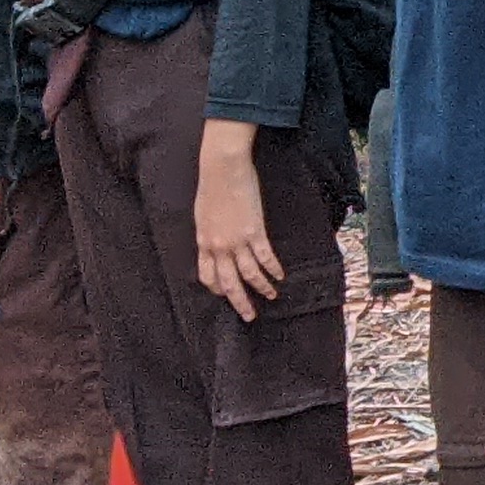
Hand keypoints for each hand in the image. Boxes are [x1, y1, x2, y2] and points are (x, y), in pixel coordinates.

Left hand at [193, 121, 281, 320]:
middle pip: (229, 283)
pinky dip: (273, 269)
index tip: (225, 293)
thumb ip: (209, 230)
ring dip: (261, 288)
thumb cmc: (211, 185)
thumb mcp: (203, 213)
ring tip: (271, 296)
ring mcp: (237, 241)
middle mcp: (218, 247)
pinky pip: (265, 256)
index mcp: (204, 242)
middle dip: (239, 302)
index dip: (217, 288)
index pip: (207, 276)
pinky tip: (280, 275)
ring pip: (249, 274)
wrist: (222, 168)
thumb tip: (215, 238)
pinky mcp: (254, 231)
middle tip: (249, 315)